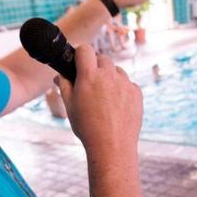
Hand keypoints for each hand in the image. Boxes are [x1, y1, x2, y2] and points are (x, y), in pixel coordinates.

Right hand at [56, 45, 142, 159]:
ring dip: (110, 76)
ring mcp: (125, 84)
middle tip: (90, 80)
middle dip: (95, 65)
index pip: (85, 50)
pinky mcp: (137, 93)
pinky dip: (122, 89)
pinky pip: (128, 83)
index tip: (79, 60)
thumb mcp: (70, 107)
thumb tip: (59, 75)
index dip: (80, 53)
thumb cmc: (87, 128)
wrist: (112, 146)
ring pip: (117, 70)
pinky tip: (116, 105)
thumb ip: (64, 86)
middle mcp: (109, 76)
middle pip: (102, 58)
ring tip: (104, 97)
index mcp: (89, 76)